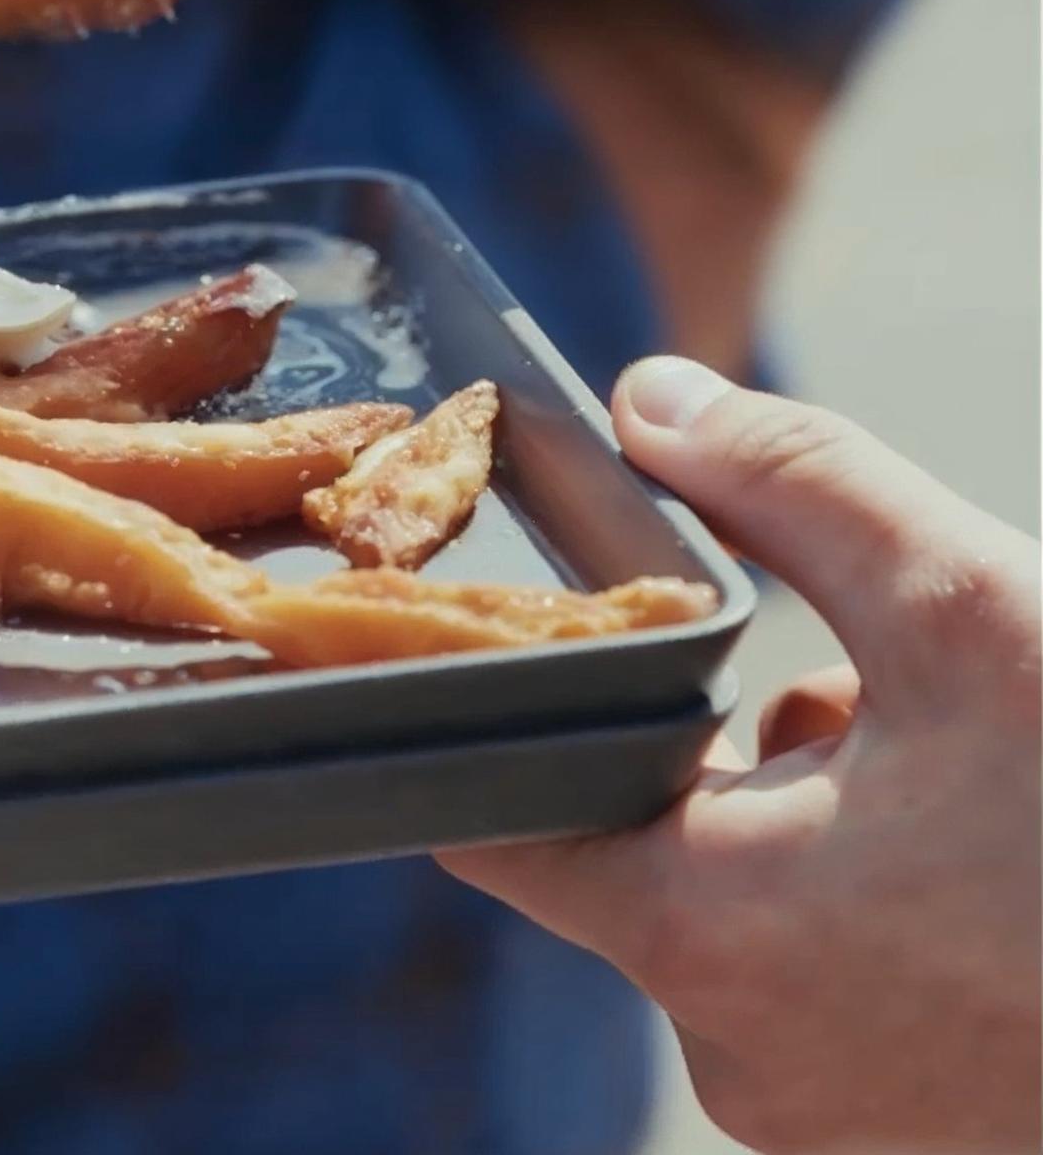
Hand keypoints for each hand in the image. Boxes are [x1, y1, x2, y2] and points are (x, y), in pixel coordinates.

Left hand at [439, 358, 1039, 1154]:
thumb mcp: (969, 607)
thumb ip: (792, 485)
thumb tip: (656, 399)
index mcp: (704, 934)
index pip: (493, 819)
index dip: (509, 712)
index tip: (559, 634)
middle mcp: (737, 1050)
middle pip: (638, 846)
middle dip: (728, 741)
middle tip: (861, 683)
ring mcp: (831, 1106)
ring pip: (749, 900)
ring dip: (819, 806)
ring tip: (959, 763)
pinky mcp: (914, 1124)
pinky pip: (836, 969)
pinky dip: (882, 885)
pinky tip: (989, 835)